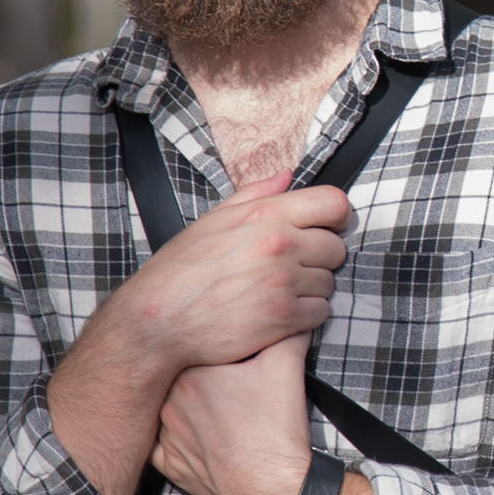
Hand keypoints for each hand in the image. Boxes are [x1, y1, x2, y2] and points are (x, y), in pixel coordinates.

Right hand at [122, 181, 352, 370]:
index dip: (335, 218)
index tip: (327, 228)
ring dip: (311, 289)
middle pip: (336, 248)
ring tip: (279, 292)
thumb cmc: (181, 271)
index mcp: (265, 215)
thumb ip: (255, 194)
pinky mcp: (283, 318)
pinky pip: (320, 313)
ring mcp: (283, 282)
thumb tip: (287, 174)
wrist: (157, 320)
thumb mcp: (212, 220)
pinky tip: (279, 313)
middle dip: (320, 258)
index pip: (334, 203)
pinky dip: (305, 316)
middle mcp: (280, 245)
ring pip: (329, 283)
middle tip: (294, 268)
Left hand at [147, 339, 385, 494]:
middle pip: (182, 375)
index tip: (231, 354)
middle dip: (203, 374)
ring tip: (221, 410)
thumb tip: (289, 313)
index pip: (199, 346)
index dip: (218, 348)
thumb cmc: (279, 428)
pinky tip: (204, 435)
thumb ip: (285, 329)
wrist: (275, 488)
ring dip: (188, 404)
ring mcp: (165, 434)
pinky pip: (164, 442)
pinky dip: (181, 437)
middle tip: (229, 383)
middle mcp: (169, 400)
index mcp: (192, 371)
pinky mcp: (168, 464)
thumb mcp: (288, 365)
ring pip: (170, 406)